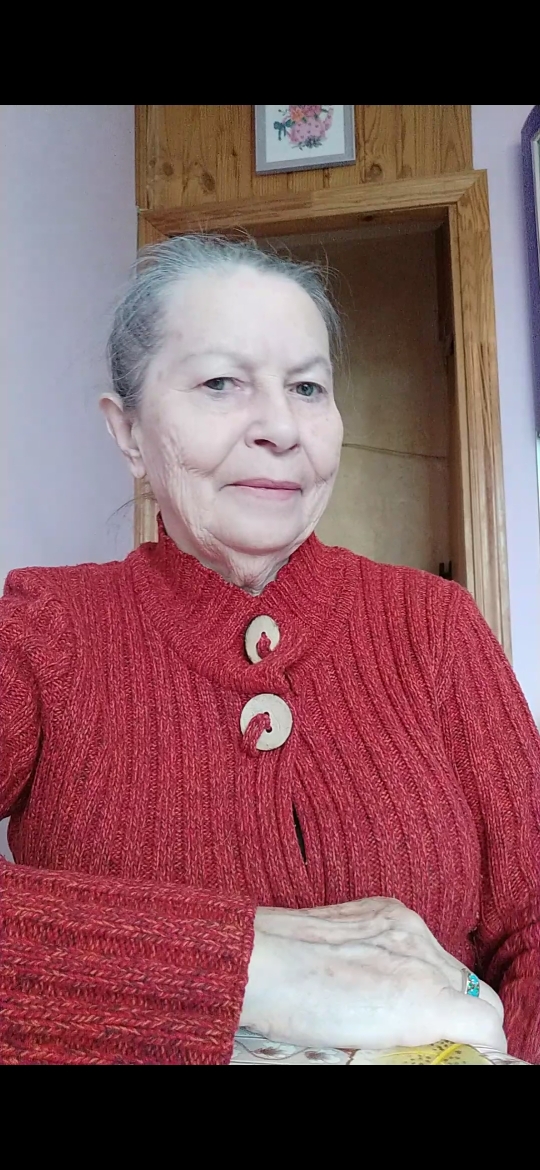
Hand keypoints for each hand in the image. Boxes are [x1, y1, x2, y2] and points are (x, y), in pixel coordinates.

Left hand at [240, 897, 505, 1051]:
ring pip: (450, 963)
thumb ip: (417, 1040)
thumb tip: (439, 1042)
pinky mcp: (387, 907)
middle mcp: (423, 957)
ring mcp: (406, 926)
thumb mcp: (370, 1045)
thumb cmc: (300, 1013)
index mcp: (424, 1000)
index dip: (481, 1044)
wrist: (258, 961)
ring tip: (401, 1003)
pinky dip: (413, 956)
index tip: (464, 1052)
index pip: (488, 1022)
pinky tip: (382, 970)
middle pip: (477, 992)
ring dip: (438, 986)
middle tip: (435, 1036)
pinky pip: (421, 937)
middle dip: (464, 1018)